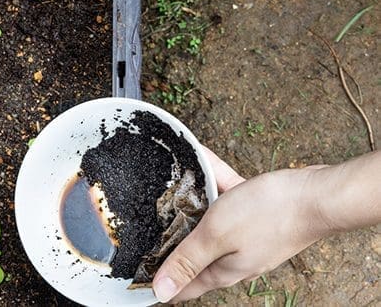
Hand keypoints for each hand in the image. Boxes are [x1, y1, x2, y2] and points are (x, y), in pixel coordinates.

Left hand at [153, 149, 331, 302]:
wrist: (318, 194)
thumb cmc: (269, 214)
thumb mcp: (216, 236)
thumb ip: (187, 261)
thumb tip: (161, 292)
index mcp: (221, 270)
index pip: (183, 287)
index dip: (160, 283)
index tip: (137, 273)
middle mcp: (232, 258)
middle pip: (193, 251)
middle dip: (171, 237)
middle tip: (150, 221)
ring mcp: (246, 237)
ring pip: (209, 221)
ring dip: (193, 203)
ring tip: (176, 183)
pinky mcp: (256, 217)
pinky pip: (226, 199)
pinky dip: (215, 184)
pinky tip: (205, 163)